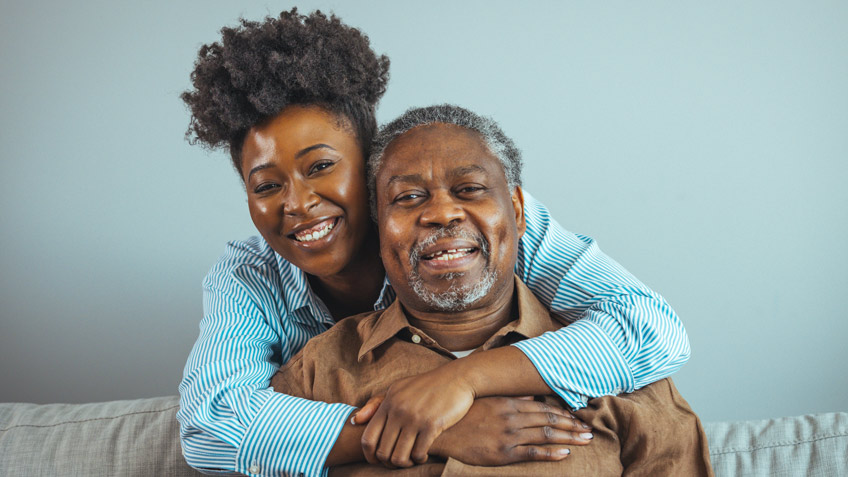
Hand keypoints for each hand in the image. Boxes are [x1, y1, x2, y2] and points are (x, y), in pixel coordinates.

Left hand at [360, 368, 475, 466]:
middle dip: (389, 462)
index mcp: (388, 403)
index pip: (367, 438)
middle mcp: (399, 411)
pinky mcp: (433, 425)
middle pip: (383, 451)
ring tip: (411, 459)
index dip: (369, 456)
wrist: (457, 378)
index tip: (377, 460)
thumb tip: (355, 421)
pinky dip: (419, 459)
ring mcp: (415, 418)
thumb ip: (376, 404)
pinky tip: (423, 454)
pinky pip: (418, 453)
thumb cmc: (426, 385)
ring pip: (400, 457)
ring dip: (404, 463)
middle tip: (398, 460)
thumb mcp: (398, 388)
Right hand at [430, 396, 592, 465]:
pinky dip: (551, 453)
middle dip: (573, 426)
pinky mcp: (503, 453)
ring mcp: (509, 436)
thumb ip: (510, 398)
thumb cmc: (464, 416)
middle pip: (550, 421)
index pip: (544, 408)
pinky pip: (532, 453)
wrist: (443, 432)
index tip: (579, 418)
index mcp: (509, 404)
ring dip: (568, 438)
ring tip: (585, 440)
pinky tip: (565, 453)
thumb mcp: (487, 401)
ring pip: (546, 435)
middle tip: (589, 431)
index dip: (564, 414)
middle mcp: (512, 418)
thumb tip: (529, 396)